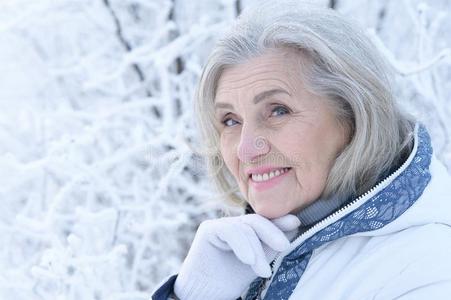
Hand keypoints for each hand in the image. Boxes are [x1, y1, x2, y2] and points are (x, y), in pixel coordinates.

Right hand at [173, 214, 300, 299]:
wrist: (203, 294)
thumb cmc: (228, 281)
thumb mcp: (256, 263)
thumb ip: (270, 246)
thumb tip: (293, 226)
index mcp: (244, 231)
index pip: (263, 222)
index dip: (279, 222)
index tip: (296, 223)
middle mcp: (232, 225)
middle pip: (256, 221)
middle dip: (272, 232)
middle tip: (284, 246)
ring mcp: (219, 225)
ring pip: (245, 227)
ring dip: (257, 250)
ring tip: (263, 272)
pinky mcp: (208, 230)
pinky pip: (230, 231)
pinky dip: (242, 245)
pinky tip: (249, 260)